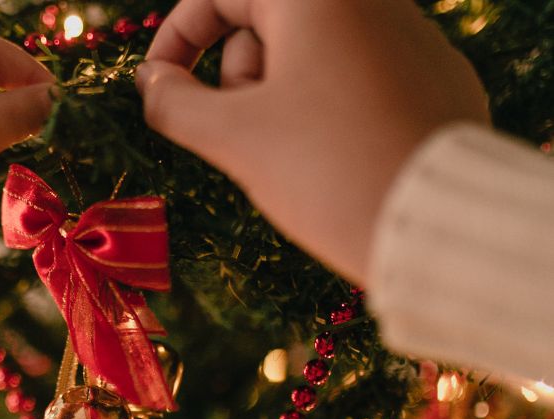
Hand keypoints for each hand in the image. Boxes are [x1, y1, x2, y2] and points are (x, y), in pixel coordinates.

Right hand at [137, 0, 489, 283]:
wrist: (436, 225)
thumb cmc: (325, 171)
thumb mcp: (233, 138)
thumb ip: (174, 103)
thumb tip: (152, 83)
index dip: (177, 39)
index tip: (158, 87)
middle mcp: (371, 2)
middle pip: (268, 26)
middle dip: (236, 80)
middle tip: (242, 137)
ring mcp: (413, 40)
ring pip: (312, 60)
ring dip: (279, 104)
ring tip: (293, 160)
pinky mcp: (436, 82)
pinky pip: (358, 84)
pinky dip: (328, 115)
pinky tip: (336, 163)